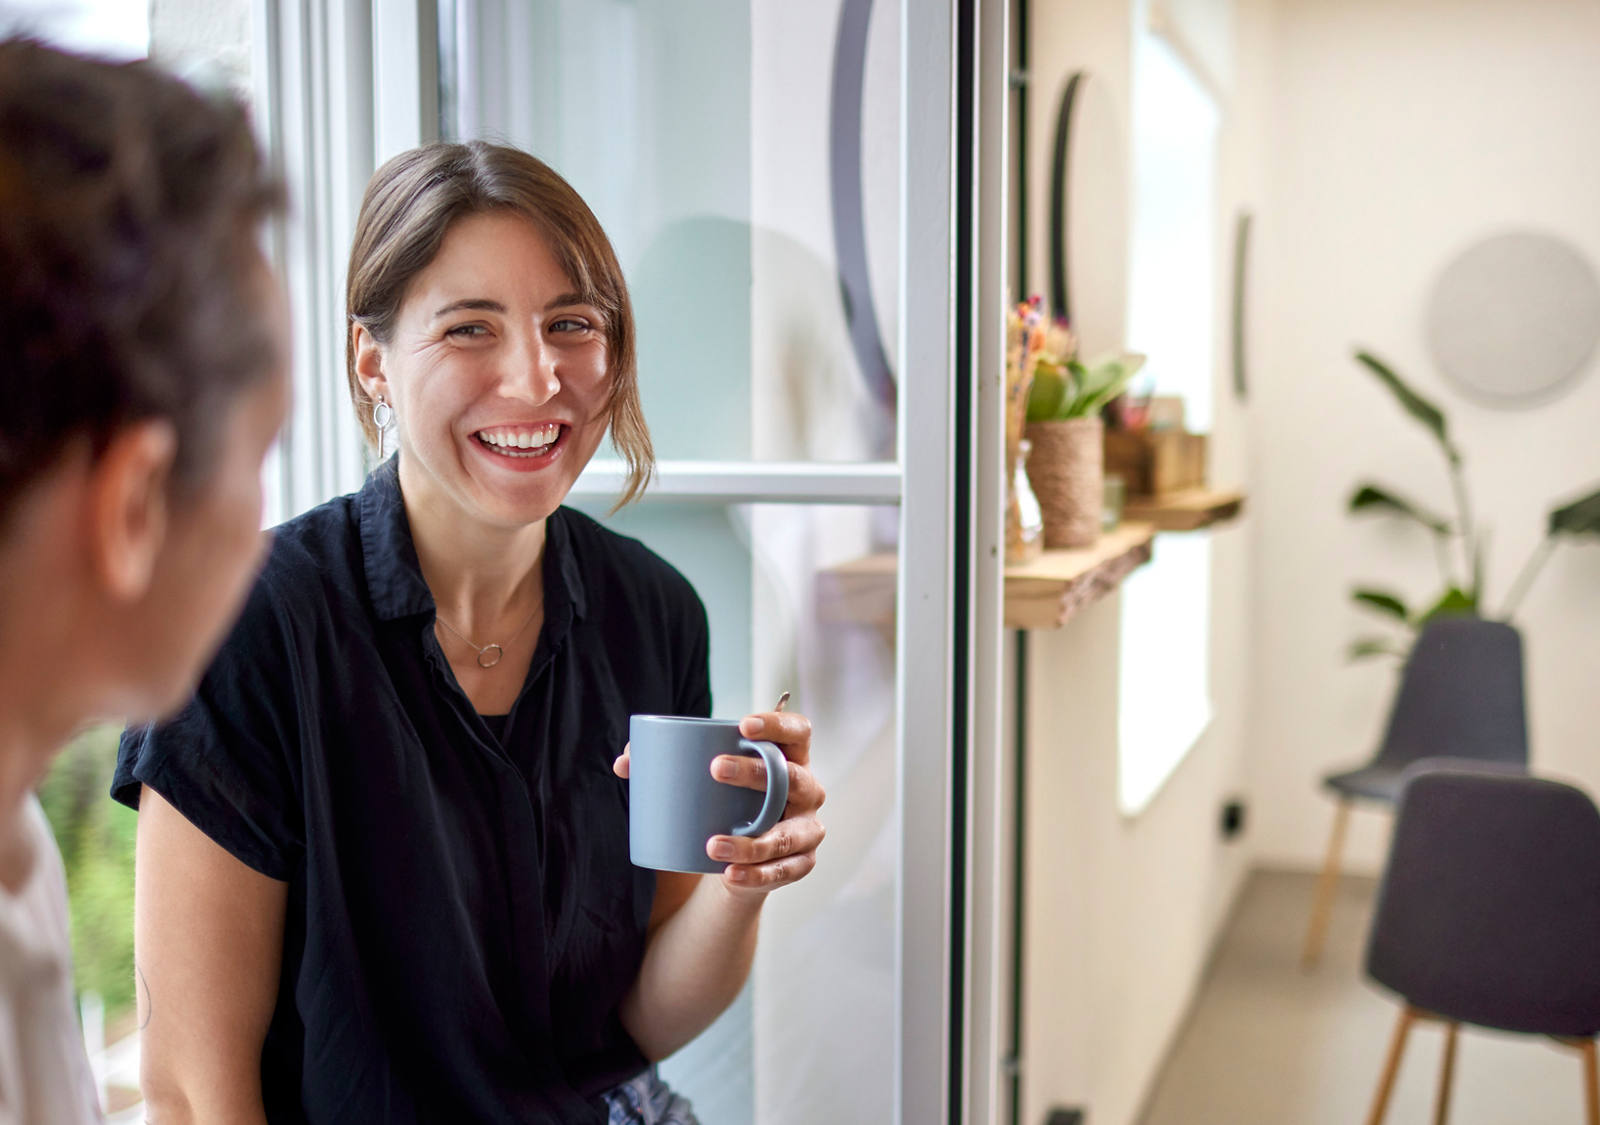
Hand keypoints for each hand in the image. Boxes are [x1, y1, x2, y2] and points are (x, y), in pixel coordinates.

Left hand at [609, 711, 826, 895]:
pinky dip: (755, 874)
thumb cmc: (721, 805)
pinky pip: (782, 870)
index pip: (798, 731)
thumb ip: (664, 766)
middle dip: (755, 773)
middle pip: (792, 778)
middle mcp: (807, 791)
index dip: (778, 724)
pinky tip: (729, 873)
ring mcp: (807, 830)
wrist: (732, 859)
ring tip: (713, 843)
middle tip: (714, 769)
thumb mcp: (702, 782)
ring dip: (753, 841)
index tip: (742, 725)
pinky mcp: (801, 864)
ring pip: (787, 834)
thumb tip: (624, 762)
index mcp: (790, 759)